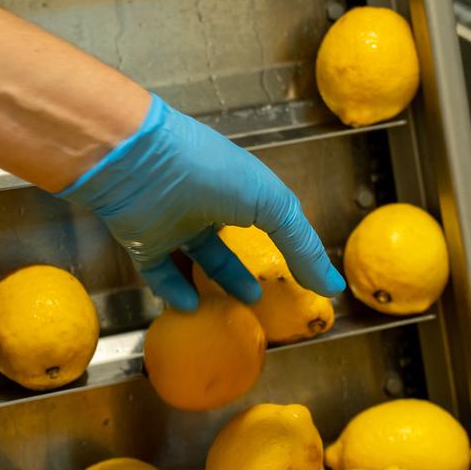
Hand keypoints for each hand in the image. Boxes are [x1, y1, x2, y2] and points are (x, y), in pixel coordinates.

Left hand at [59, 95, 345, 311]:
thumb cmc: (212, 172)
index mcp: (240, 186)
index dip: (288, 243)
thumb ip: (301, 246)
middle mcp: (207, 202)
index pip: (268, 216)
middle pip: (231, 239)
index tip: (305, 275)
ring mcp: (174, 221)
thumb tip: (330, 284)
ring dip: (218, 281)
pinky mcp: (143, 239)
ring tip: (242, 304)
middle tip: (268, 296)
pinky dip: (174, 291)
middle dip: (249, 265)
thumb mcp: (272, 204)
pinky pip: (160, 271)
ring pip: (198, 257)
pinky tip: (193, 308)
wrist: (139, 162)